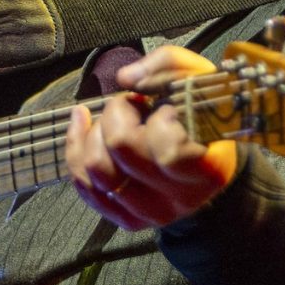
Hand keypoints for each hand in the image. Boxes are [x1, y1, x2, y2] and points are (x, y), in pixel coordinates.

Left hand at [64, 45, 238, 230]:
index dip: (158, 118)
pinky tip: (82, 128)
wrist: (209, 161)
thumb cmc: (204, 115)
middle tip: (130, 106)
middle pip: (122, 150)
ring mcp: (152, 213)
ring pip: (96, 171)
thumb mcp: (198, 78)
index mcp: (208, 170)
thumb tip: (126, 78)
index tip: (164, 108)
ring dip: (93, 135)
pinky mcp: (128, 219)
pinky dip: (76, 151)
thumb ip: (167, 64)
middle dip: (116, 114)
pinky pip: (84, 187)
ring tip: (110, 120)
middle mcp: (180, 199)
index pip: (168, 151)